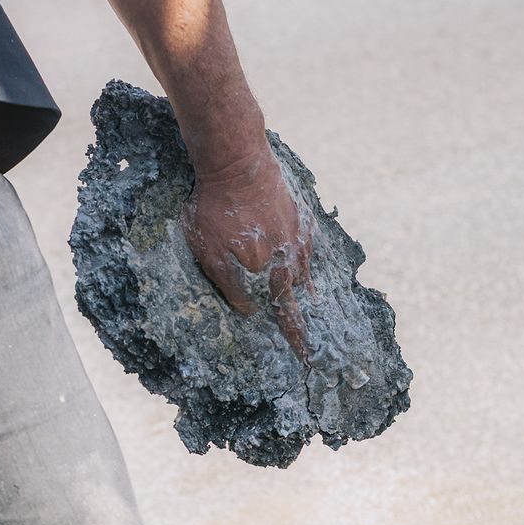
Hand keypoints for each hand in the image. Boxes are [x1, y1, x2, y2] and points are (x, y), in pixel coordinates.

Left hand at [182, 145, 313, 358]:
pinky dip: (304, 256)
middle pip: (298, 299)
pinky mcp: (301, 216)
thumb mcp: (211, 256)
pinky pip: (306, 244)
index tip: (309, 361)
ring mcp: (300, 237)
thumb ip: (233, 289)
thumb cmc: (217, 212)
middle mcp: (292, 261)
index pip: (287, 319)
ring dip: (305, 290)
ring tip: (310, 306)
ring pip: (305, 272)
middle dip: (303, 322)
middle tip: (312, 344)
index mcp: (272, 276)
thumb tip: (251, 311)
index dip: (297, 341)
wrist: (238, 163)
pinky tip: (300, 259)